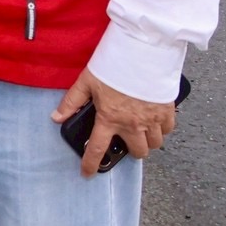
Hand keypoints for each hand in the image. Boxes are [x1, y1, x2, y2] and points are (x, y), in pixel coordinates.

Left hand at [52, 70, 177, 176]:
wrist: (143, 52)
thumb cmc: (114, 65)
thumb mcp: (86, 82)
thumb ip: (72, 102)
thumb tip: (57, 117)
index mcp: (109, 118)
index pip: (97, 148)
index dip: (91, 164)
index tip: (87, 173)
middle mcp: (132, 123)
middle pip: (137, 152)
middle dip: (131, 150)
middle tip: (126, 139)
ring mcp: (152, 119)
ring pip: (154, 144)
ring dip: (147, 140)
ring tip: (140, 129)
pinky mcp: (166, 111)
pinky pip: (168, 130)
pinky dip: (162, 129)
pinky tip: (154, 120)